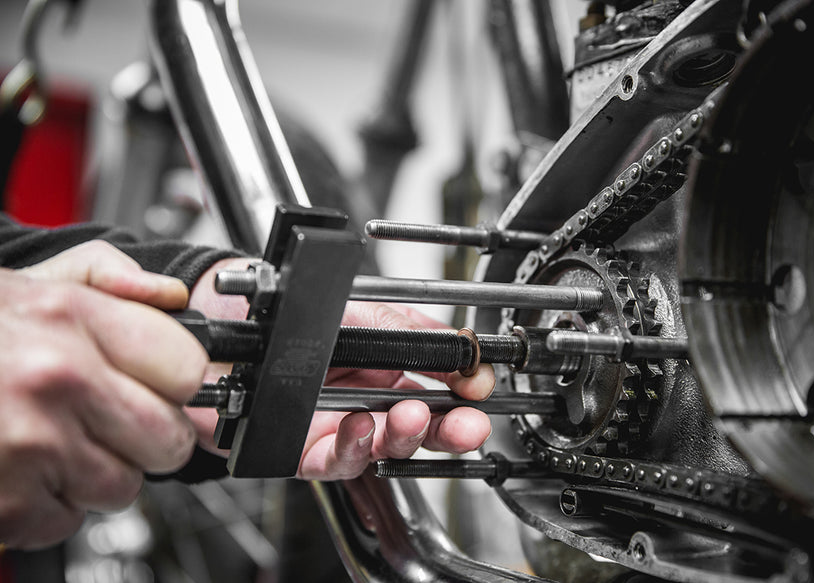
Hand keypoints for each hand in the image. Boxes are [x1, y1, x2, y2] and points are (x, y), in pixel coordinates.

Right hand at [0, 242, 207, 548]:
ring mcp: (31, 444)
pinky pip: (68, 521)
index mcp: (71, 318)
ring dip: (97, 474)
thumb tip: (169, 294)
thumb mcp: (30, 283)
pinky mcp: (6, 504)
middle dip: (148, 438)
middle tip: (109, 423)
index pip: (187, 369)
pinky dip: (48, 506)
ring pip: (123, 486)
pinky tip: (22, 470)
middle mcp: (57, 378)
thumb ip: (106, 277)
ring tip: (53, 441)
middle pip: (169, 439)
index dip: (177, 383)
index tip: (163, 387)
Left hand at [186, 258, 493, 480]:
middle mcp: (366, 399)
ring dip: (403, 436)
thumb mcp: (355, 307)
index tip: (479, 387)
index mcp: (385, 365)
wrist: (220, 320)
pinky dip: (351, 446)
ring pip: (383, 447)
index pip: (437, 385)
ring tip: (412, 417)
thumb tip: (457, 342)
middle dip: (449, 429)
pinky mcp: (303, 449)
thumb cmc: (281, 312)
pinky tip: (358, 425)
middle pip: (420, 425)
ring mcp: (337, 426)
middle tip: (468, 426)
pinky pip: (334, 459)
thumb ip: (406, 325)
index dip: (462, 390)